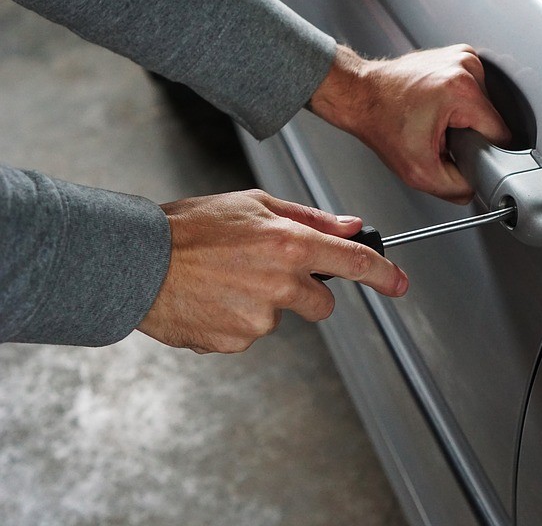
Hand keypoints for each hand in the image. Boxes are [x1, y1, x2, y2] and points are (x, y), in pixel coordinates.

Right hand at [137, 190, 407, 353]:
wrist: (136, 262)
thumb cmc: (190, 227)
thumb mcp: (253, 204)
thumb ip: (309, 218)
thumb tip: (351, 226)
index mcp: (289, 244)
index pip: (354, 263)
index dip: (384, 275)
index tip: (399, 283)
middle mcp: (280, 283)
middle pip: (322, 304)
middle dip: (305, 293)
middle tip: (265, 272)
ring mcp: (258, 318)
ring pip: (281, 317)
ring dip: (262, 304)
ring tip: (224, 280)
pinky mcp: (236, 342)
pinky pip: (249, 334)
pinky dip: (235, 320)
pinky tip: (211, 299)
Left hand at [309, 44, 510, 203]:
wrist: (360, 95)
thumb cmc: (381, 123)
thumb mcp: (419, 172)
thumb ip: (456, 188)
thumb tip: (476, 188)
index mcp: (462, 90)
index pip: (501, 134)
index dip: (484, 152)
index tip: (460, 152)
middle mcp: (466, 66)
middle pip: (491, 119)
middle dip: (471, 134)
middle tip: (441, 136)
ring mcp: (463, 57)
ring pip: (484, 105)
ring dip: (465, 119)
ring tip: (437, 120)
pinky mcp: (458, 55)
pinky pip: (474, 91)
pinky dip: (460, 103)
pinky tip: (438, 107)